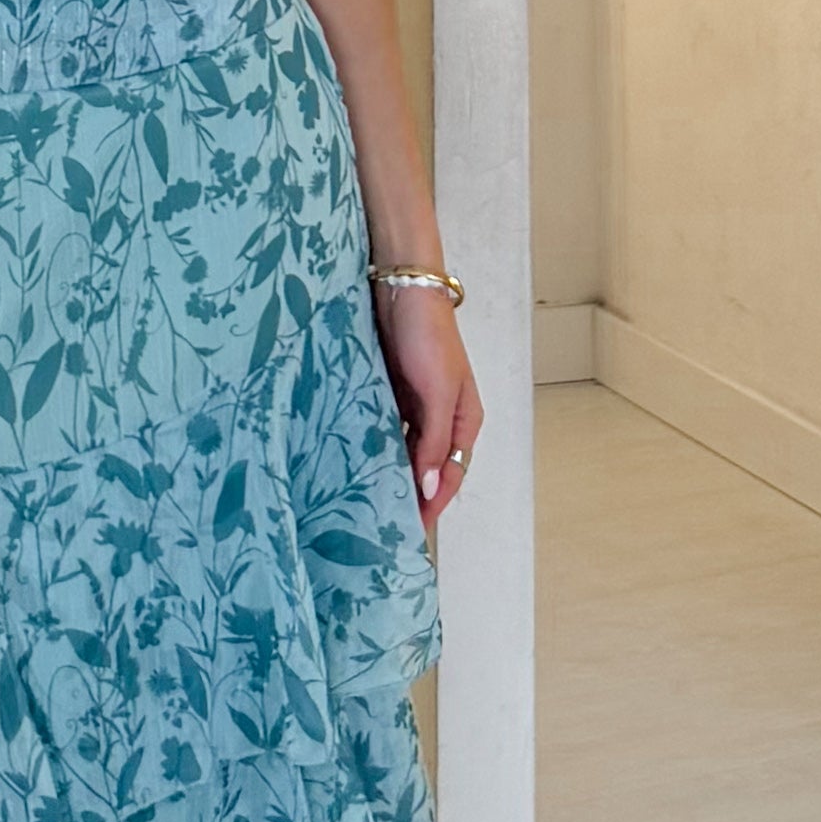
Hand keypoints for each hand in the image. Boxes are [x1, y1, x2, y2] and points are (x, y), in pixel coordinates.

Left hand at [373, 279, 481, 530]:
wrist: (402, 286)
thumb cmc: (427, 336)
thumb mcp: (436, 391)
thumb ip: (433, 440)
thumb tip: (432, 490)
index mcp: (463, 420)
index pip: (450, 476)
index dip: (432, 506)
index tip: (410, 535)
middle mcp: (441, 417)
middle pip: (427, 467)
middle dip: (411, 495)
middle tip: (383, 525)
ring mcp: (414, 405)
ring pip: (403, 450)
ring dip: (390, 473)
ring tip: (366, 501)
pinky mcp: (390, 391)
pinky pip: (384, 429)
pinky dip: (375, 447)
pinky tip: (356, 462)